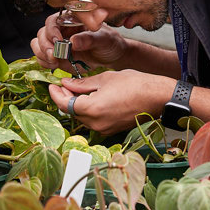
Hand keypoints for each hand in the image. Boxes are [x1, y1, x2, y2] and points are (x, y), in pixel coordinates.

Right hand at [31, 13, 127, 72]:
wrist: (112, 57)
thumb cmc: (109, 42)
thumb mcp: (103, 39)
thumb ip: (89, 39)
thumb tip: (73, 41)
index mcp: (71, 19)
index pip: (53, 20)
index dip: (52, 30)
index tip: (58, 41)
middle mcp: (61, 30)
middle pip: (42, 33)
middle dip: (45, 45)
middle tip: (55, 55)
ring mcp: (57, 44)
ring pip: (38, 45)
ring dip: (42, 54)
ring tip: (55, 61)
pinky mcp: (56, 57)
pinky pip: (42, 58)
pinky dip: (44, 62)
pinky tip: (54, 65)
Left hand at [49, 70, 174, 134]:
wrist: (157, 97)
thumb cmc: (135, 84)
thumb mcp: (105, 79)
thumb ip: (82, 83)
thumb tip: (66, 83)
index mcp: (92, 109)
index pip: (64, 104)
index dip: (55, 94)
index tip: (52, 84)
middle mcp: (96, 124)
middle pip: (71, 112)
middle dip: (65, 98)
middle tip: (63, 84)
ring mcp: (104, 129)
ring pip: (82, 117)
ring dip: (76, 104)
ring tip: (76, 89)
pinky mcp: (111, 130)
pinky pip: (93, 121)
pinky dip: (88, 110)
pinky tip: (90, 98)